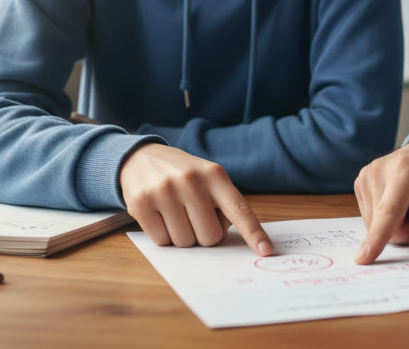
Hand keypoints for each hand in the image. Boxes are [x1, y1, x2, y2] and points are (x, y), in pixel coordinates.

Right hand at [119, 143, 271, 255]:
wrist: (141, 158)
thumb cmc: (183, 175)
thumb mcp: (208, 179)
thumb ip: (222, 206)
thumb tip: (221, 238)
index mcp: (215, 175)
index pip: (239, 209)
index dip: (254, 233)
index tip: (266, 251)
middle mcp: (191, 181)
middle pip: (210, 236)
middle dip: (204, 235)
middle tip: (194, 217)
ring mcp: (164, 191)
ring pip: (185, 242)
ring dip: (183, 236)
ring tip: (175, 213)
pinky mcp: (141, 204)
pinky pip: (162, 241)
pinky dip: (163, 236)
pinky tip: (160, 216)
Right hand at [353, 125, 408, 264]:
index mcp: (406, 170)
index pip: (389, 211)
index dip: (377, 238)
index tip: (363, 258)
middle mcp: (379, 170)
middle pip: (385, 225)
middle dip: (407, 229)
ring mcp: (366, 175)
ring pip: (376, 225)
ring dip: (398, 223)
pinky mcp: (360, 182)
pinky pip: (372, 218)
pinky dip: (389, 217)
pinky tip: (402, 201)